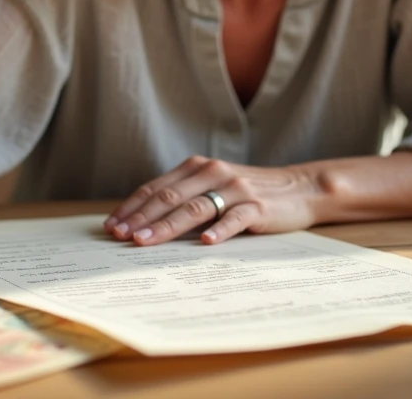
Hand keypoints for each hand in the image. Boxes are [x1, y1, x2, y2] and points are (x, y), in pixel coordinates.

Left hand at [104, 156, 324, 245]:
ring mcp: (235, 188)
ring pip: (194, 208)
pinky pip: (235, 218)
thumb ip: (184, 199)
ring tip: (145, 242)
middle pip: (169, 198)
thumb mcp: (213, 188)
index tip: (111, 226)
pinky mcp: (257, 206)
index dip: (131, 207)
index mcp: (196, 167)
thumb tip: (143, 224)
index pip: (156, 188)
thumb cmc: (248, 193)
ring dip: (166, 227)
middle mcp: (212, 172)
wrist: (299, 189)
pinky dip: (219, 230)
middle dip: (140, 219)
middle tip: (119, 237)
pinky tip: (205, 243)